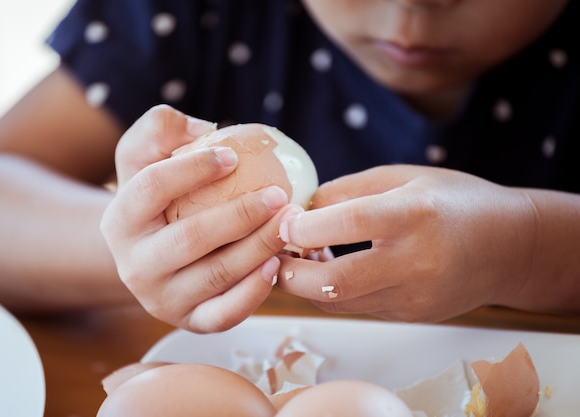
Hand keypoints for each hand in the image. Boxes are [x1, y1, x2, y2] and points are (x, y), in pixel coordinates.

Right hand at [101, 106, 293, 331]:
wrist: (151, 254)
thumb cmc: (156, 198)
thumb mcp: (143, 157)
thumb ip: (160, 128)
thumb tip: (203, 129)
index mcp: (119, 220)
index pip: (152, 188)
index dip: (193, 168)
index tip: (234, 156)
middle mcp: (134, 265)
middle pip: (191, 237)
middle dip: (240, 214)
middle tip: (279, 194)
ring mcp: (161, 299)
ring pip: (216, 274)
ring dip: (260, 247)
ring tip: (290, 222)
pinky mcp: (190, 321)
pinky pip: (225, 314)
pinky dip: (255, 292)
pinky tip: (277, 264)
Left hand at [276, 164, 538, 321]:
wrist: (508, 246)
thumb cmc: (453, 201)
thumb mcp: (402, 178)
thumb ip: (347, 191)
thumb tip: (297, 209)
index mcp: (415, 214)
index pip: (351, 223)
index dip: (306, 225)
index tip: (284, 221)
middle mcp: (416, 261)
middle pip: (336, 282)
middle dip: (291, 272)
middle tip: (273, 250)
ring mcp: (416, 296)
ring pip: (340, 302)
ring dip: (307, 284)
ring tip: (298, 256)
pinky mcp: (413, 315)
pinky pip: (358, 308)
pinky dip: (333, 292)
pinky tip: (328, 268)